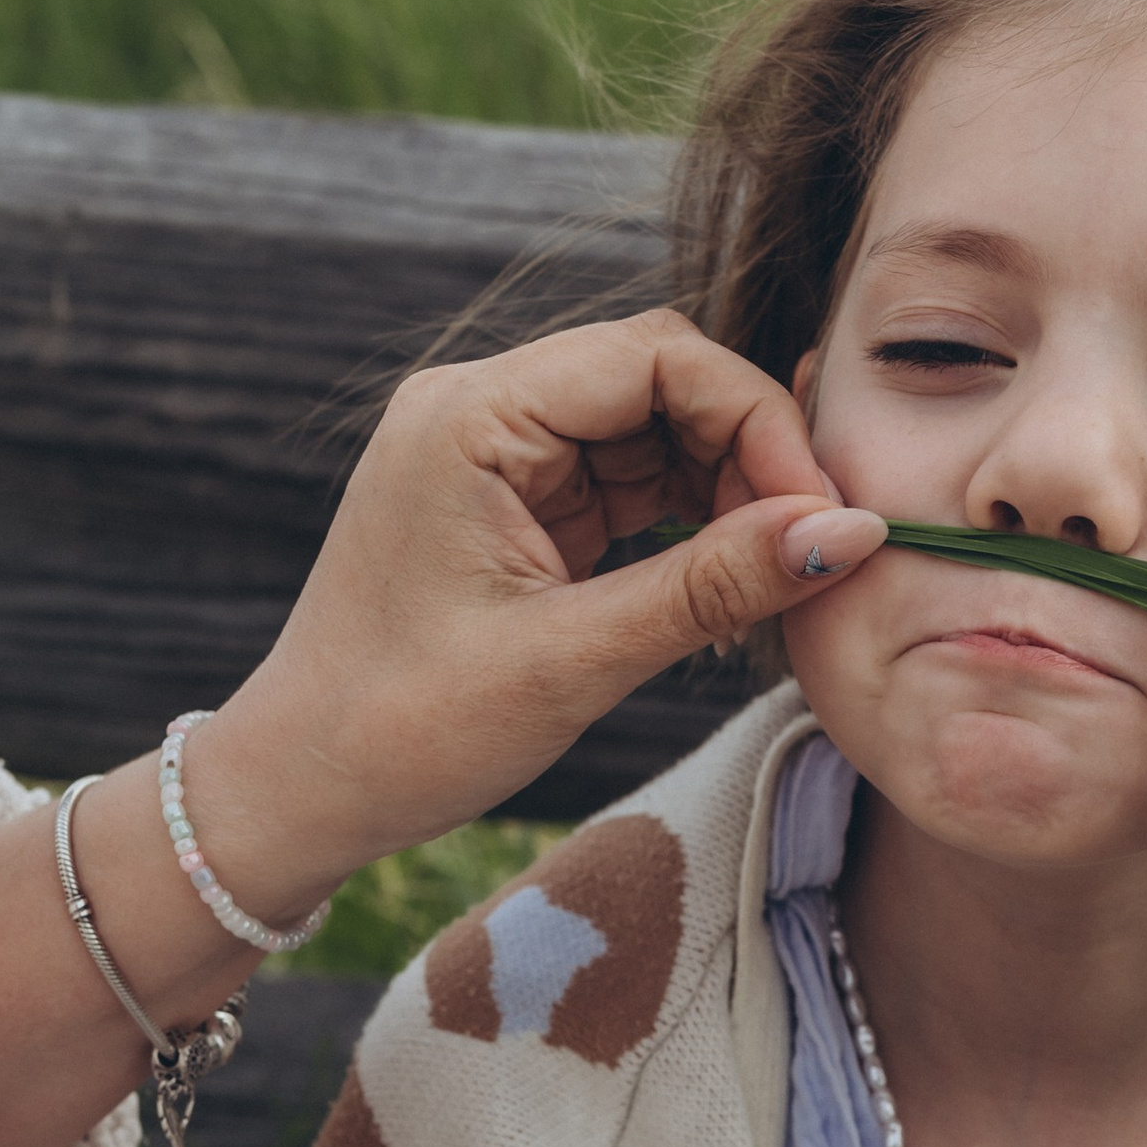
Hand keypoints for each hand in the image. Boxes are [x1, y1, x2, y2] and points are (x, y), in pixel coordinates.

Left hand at [0, 313, 883, 1146]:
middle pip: (660, 379)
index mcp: (471, 414)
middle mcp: (478, 407)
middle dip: (750, 451)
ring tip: (778, 573)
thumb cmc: (404, 730)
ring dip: (726, 488)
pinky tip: (730, 578)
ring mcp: (493, 453)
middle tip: (816, 547)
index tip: (819, 512)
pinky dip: (686, 519)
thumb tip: (846, 534)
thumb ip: (712, 586)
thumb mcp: (571, 660)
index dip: (755, 419)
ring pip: (651, 429)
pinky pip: (624, 480)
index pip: (656, 355)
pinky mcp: (509, 503)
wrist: (300, 791)